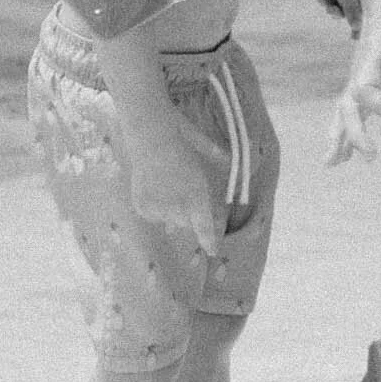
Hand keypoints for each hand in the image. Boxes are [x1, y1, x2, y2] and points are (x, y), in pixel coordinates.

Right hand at [128, 121, 219, 254]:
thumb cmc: (180, 135)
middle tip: (184, 190)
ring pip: (169, 219)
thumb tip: (238, 160)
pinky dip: (155, 206)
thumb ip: (220, 160)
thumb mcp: (205, 146)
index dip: (209, 240)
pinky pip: (153, 214)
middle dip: (189, 212)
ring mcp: (158, 207)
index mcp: (198, 194)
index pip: (204, 226)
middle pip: (187, 222)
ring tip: (167, 183)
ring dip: (171, 209)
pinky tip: (154, 186)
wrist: (148, 131)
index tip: (213, 251)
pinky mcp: (141, 205)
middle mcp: (178, 206)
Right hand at [327, 0, 380, 163]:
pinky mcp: (366, 78)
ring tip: (333, 164)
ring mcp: (360, 73)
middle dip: (353, 131)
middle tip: (369, 156)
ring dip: (338, 135)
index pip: (366, 85)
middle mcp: (361, 66)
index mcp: (372, 51)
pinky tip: (341, 156)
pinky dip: (344, 131)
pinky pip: (352, 109)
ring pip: (343, 109)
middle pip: (348, 104)